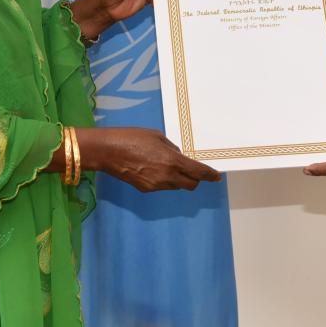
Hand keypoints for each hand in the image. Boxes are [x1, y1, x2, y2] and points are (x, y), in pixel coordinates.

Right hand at [74, 127, 220, 191]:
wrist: (108, 151)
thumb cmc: (133, 137)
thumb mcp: (158, 137)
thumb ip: (172, 149)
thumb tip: (179, 157)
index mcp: (172, 160)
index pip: (198, 172)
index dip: (210, 175)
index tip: (216, 177)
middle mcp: (167, 176)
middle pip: (191, 185)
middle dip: (195, 179)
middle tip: (193, 170)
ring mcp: (156, 185)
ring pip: (176, 186)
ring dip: (178, 179)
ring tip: (166, 165)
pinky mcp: (146, 189)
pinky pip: (162, 186)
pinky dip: (164, 180)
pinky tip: (153, 169)